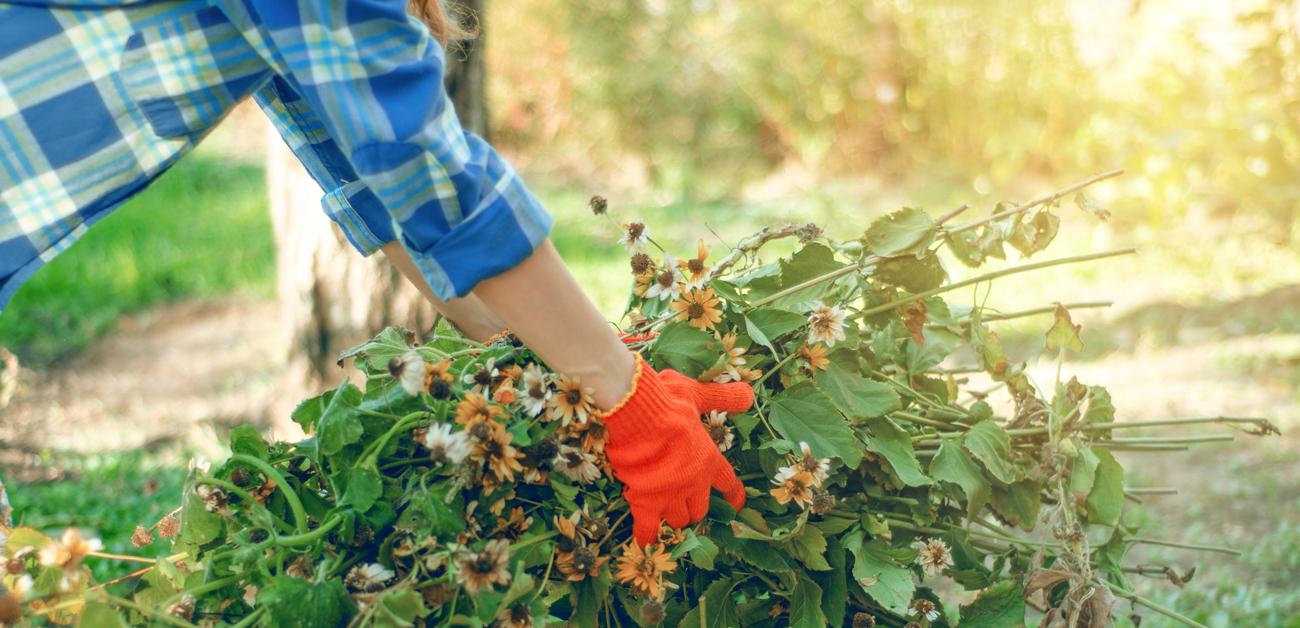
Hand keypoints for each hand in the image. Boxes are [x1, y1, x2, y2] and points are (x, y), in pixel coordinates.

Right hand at [598, 353, 753, 545]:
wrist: (638, 414)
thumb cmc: (669, 402)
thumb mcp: (698, 395)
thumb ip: (722, 398)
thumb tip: (748, 394)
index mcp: (709, 460)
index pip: (728, 483)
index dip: (733, 494)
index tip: (735, 503)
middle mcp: (693, 483)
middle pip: (699, 509)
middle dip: (694, 508)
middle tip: (685, 502)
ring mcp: (670, 496)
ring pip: (677, 520)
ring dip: (672, 517)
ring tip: (663, 512)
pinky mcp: (646, 503)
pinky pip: (648, 528)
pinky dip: (647, 536)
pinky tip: (645, 541)